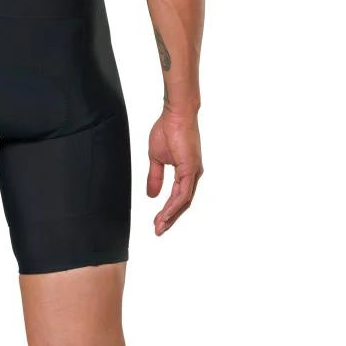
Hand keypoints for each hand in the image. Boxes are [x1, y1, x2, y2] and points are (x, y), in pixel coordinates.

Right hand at [147, 109, 203, 234]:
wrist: (175, 114)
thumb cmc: (168, 129)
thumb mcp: (156, 157)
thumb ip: (155, 177)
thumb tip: (152, 195)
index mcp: (186, 172)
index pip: (178, 197)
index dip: (168, 211)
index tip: (157, 222)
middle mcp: (193, 175)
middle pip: (183, 204)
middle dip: (170, 218)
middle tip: (158, 230)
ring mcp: (193, 172)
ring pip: (184, 202)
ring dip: (171, 216)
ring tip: (159, 226)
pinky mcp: (191, 169)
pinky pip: (183, 193)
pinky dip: (173, 206)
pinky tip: (165, 214)